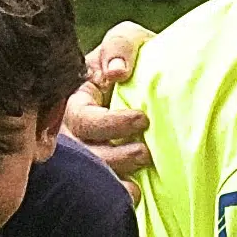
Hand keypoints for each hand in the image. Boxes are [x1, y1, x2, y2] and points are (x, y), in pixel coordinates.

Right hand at [61, 22, 158, 179]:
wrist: (162, 83)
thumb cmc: (139, 60)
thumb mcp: (130, 39)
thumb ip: (120, 45)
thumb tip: (116, 72)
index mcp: (77, 99)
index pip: (83, 118)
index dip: (111, 124)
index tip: (142, 119)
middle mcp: (74, 131)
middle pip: (83, 154)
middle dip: (114, 156)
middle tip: (144, 152)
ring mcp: (85, 154)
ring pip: (89, 177)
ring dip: (115, 179)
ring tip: (143, 173)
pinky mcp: (100, 173)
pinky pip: (98, 192)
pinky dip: (117, 196)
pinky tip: (134, 194)